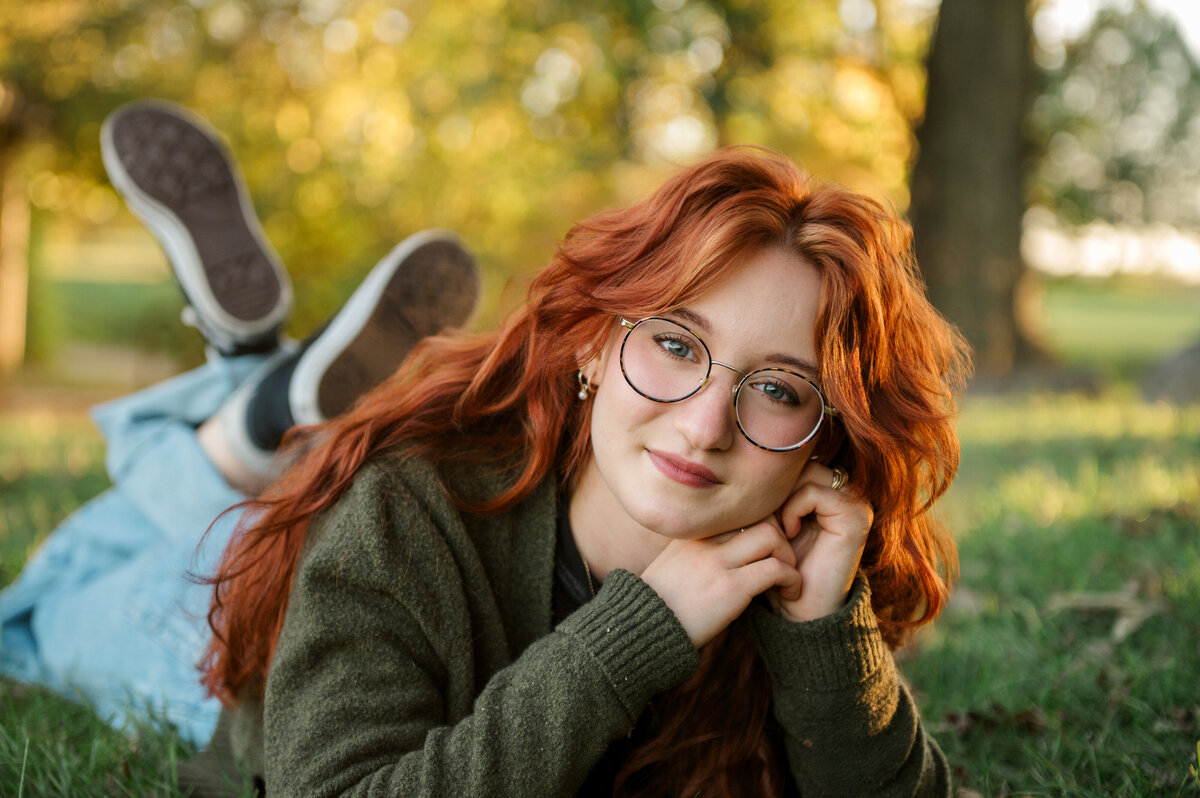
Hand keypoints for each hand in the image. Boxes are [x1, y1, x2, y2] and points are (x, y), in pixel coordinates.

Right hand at [640, 523, 801, 647]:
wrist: (639, 633)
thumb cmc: (657, 608)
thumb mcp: (672, 568)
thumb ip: (696, 554)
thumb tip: (721, 555)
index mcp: (692, 534)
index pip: (739, 512)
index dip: (762, 525)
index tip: (768, 549)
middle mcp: (705, 541)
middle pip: (759, 516)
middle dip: (781, 536)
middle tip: (784, 561)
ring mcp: (717, 562)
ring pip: (772, 537)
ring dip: (789, 556)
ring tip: (789, 578)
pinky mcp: (730, 588)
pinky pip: (776, 569)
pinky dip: (792, 579)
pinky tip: (791, 593)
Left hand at [771, 461, 872, 621]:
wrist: (798, 607)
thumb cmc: (780, 563)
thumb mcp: (772, 518)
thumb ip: (774, 488)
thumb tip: (749, 454)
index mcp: (830, 489)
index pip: (796, 460)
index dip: (773, 481)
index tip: (761, 510)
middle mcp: (848, 491)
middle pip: (801, 462)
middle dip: (777, 487)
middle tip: (767, 517)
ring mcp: (856, 501)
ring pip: (806, 472)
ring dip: (783, 499)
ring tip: (778, 527)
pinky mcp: (856, 515)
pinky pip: (814, 492)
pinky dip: (793, 509)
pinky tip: (789, 532)